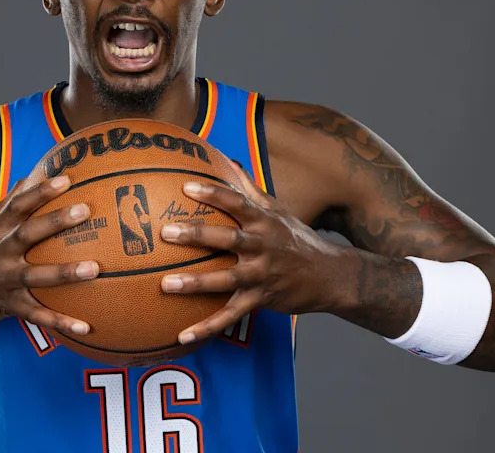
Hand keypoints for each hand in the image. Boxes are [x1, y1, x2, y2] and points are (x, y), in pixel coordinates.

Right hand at [0, 176, 97, 335]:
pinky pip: (36, 315)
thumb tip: (30, 176)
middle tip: (85, 210)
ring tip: (94, 269)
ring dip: (64, 273)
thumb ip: (8, 203)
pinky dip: (60, 321)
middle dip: (55, 221)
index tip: (66, 179)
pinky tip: (85, 328)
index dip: (41, 191)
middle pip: (28, 233)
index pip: (19, 205)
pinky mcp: (8, 306)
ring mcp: (3, 280)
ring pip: (35, 275)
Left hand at [159, 162, 345, 344]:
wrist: (329, 275)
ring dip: (196, 283)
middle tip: (166, 232)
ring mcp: (261, 275)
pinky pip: (230, 315)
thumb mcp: (277, 209)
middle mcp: (262, 247)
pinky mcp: (260, 300)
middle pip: (227, 240)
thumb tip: (228, 158)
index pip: (236, 202)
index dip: (213, 193)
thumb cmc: (296, 237)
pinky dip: (207, 326)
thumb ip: (249, 187)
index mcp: (263, 221)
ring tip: (166, 284)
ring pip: (226, 280)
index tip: (186, 186)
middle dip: (196, 236)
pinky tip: (182, 334)